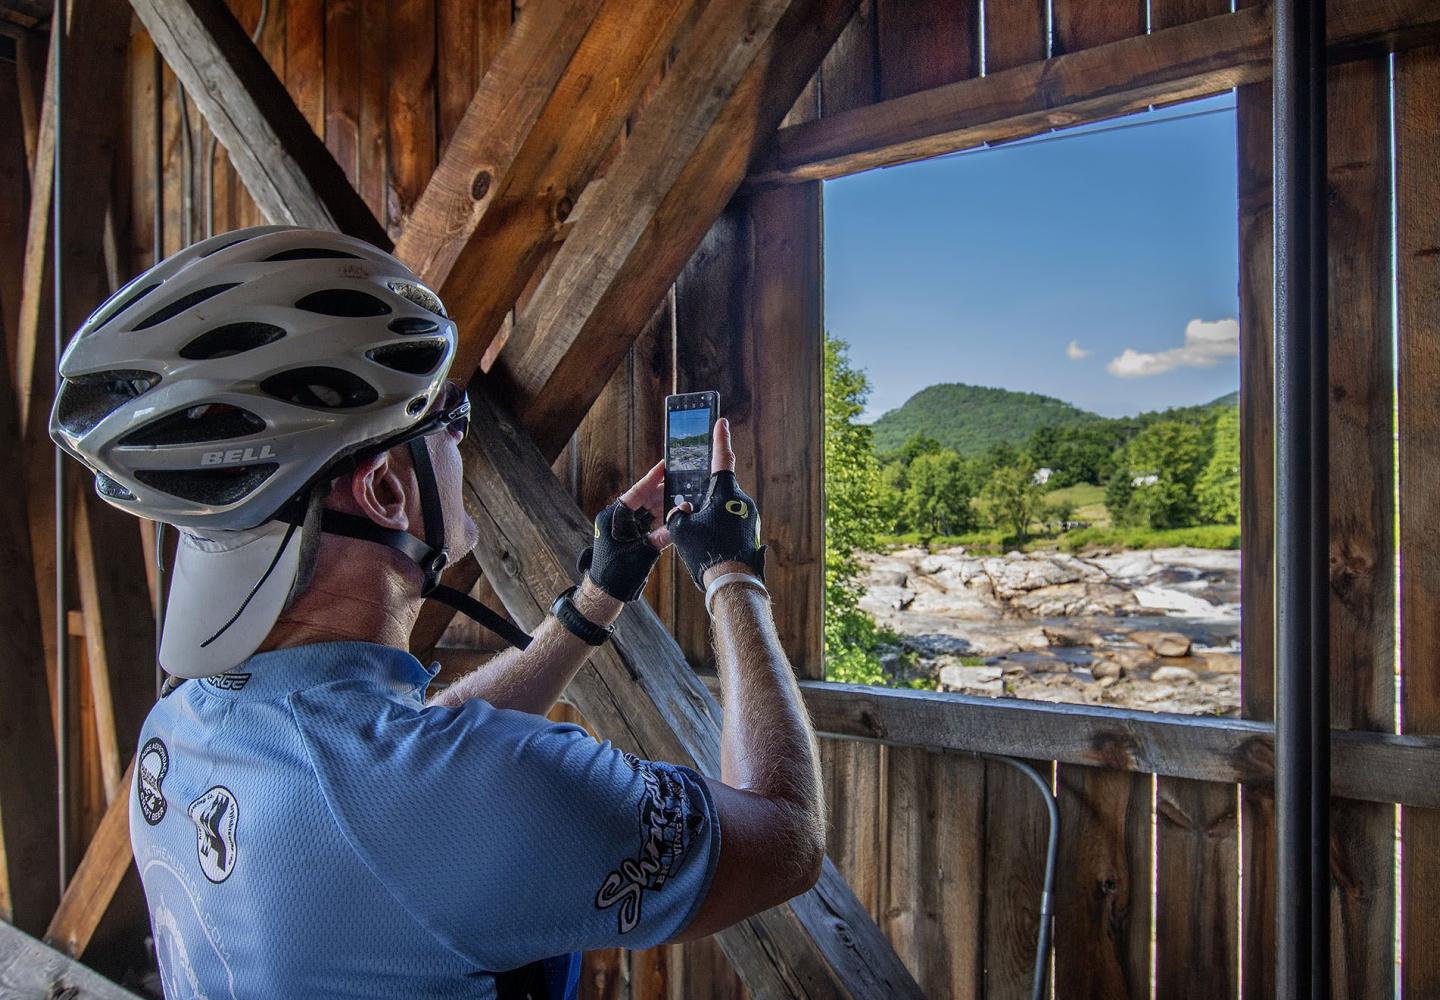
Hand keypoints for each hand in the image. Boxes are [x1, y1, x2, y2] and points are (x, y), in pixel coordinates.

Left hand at [576, 462, 669, 601]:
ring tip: (683, 502)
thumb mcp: (643, 552)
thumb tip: (681, 516)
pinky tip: (674, 518)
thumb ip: (663, 535)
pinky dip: (660, 521)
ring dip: (664, 508)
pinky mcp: (628, 537)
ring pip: (647, 512)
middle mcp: (616, 519)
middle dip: (664, 494)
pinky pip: (646, 523)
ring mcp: (622, 528)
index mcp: (613, 517)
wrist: (606, 594)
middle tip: (684, 486)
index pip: (636, 492)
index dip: (652, 479)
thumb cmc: (617, 574)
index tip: (665, 465)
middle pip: (644, 500)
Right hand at [666, 419, 765, 589]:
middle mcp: (740, 499)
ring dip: (711, 513)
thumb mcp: (681, 530)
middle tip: (691, 509)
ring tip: (700, 535)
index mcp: (724, 492)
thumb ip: (679, 512)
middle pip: (719, 488)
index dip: (719, 438)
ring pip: (725, 506)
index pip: (721, 458)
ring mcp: (749, 514)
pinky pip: (732, 519)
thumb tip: (685, 508)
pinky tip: (710, 542)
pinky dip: (720, 525)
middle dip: (704, 494)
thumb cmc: (707, 552)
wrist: (733, 581)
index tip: (720, 421)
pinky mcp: (752, 528)